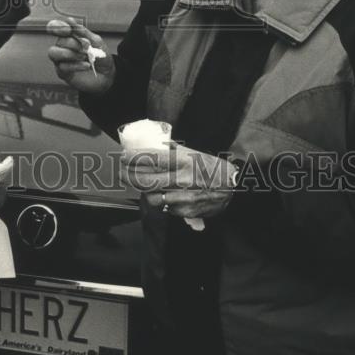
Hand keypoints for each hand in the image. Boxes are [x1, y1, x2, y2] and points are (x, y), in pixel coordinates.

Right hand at [47, 17, 113, 94]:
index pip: (55, 28)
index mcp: (69, 36)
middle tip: (86, 48)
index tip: (68, 30)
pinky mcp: (63, 73)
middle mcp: (62, 47)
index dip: (58, 27)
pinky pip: (62, 67)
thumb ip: (82, 32)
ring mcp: (61, 60)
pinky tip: (86, 65)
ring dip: (69, 53)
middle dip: (73, 43)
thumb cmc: (100, 56)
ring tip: (84, 56)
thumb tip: (69, 20)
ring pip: (53, 53)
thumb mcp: (95, 41)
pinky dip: (76, 65)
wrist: (107, 74)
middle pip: (59, 41)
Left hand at [122, 144, 237, 218]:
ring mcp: (184, 197)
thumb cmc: (210, 166)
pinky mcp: (187, 211)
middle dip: (128, 175)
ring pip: (152, 196)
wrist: (233, 185)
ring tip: (138, 183)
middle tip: (121, 172)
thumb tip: (154, 143)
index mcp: (183, 160)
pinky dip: (158, 201)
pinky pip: (164, 207)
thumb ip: (173, 150)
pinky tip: (156, 195)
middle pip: (146, 179)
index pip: (151, 158)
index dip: (133, 158)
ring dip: (142, 190)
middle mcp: (182, 178)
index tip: (124, 156)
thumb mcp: (192, 152)